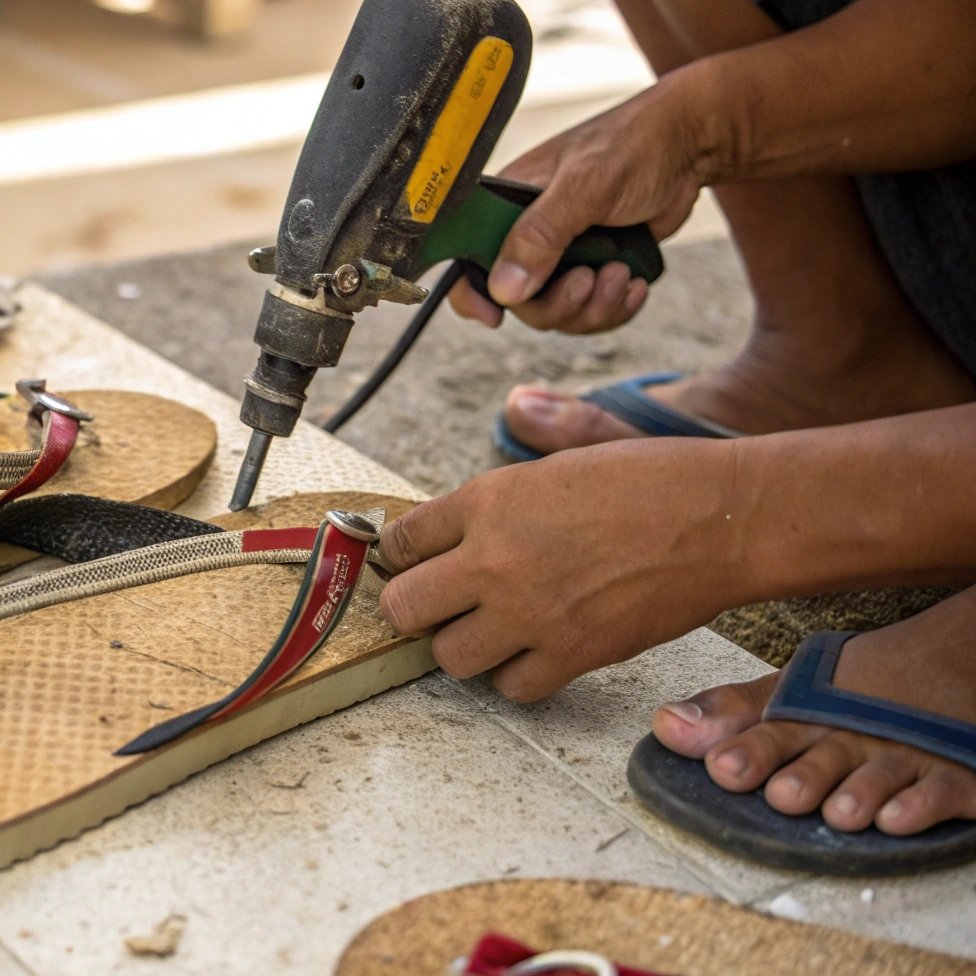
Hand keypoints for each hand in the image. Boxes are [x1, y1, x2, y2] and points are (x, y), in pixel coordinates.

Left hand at [377, 438, 744, 699]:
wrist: (723, 518)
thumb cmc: (651, 479)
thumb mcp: (564, 457)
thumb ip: (510, 475)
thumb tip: (500, 436)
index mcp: (488, 500)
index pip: (402, 539)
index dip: (402, 553)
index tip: (413, 560)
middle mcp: (494, 559)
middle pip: (404, 607)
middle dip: (413, 607)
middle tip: (437, 603)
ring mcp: (529, 613)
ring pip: (450, 657)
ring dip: (464, 646)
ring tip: (489, 628)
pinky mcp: (571, 655)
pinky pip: (511, 688)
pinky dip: (516, 676)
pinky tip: (533, 651)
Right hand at [451, 73, 713, 332]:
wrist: (691, 145)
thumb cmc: (633, 145)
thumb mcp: (584, 186)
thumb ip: (541, 235)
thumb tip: (504, 289)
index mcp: (507, 204)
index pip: (468, 256)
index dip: (472, 292)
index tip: (494, 317)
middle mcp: (527, 232)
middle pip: (518, 299)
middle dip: (557, 303)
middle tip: (589, 280)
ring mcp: (561, 254)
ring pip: (557, 312)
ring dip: (593, 307)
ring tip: (621, 275)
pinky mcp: (593, 266)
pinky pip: (590, 311)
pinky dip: (614, 307)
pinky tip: (634, 284)